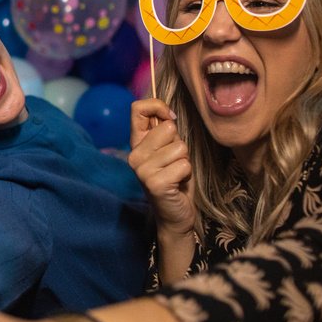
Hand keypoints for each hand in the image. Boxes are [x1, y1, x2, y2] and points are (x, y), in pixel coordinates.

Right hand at [127, 99, 196, 237]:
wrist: (175, 214)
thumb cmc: (175, 179)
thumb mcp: (169, 150)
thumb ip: (165, 132)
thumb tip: (169, 115)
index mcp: (137, 143)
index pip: (138, 109)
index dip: (158, 106)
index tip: (170, 118)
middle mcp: (135, 155)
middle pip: (168, 128)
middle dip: (180, 144)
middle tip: (174, 162)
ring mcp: (142, 169)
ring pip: (179, 147)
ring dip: (185, 161)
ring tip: (176, 173)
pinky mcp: (155, 183)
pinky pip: (184, 165)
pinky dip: (187, 174)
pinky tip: (178, 184)